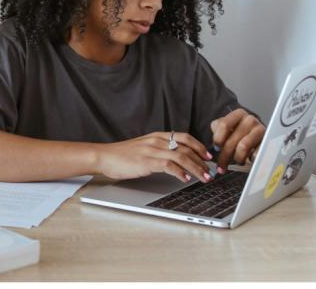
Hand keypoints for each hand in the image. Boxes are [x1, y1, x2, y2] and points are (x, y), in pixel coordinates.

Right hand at [96, 131, 213, 183]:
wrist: (104, 156)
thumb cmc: (122, 155)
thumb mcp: (144, 148)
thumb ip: (159, 150)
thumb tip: (176, 159)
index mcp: (157, 136)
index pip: (184, 137)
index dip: (199, 146)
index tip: (209, 157)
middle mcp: (156, 141)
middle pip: (186, 148)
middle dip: (201, 161)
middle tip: (211, 171)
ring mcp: (151, 150)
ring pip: (181, 156)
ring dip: (196, 168)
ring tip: (204, 178)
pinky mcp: (146, 161)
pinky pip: (168, 165)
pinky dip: (180, 172)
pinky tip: (185, 179)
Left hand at [211, 108, 265, 172]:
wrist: (256, 135)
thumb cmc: (238, 132)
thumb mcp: (225, 128)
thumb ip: (217, 131)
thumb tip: (214, 146)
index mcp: (238, 114)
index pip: (223, 125)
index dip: (218, 139)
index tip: (216, 148)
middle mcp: (250, 120)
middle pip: (232, 140)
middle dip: (224, 156)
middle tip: (221, 166)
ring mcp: (260, 130)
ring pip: (243, 147)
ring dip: (237, 158)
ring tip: (235, 162)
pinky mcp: (267, 142)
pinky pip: (256, 153)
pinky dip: (250, 159)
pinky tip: (247, 160)